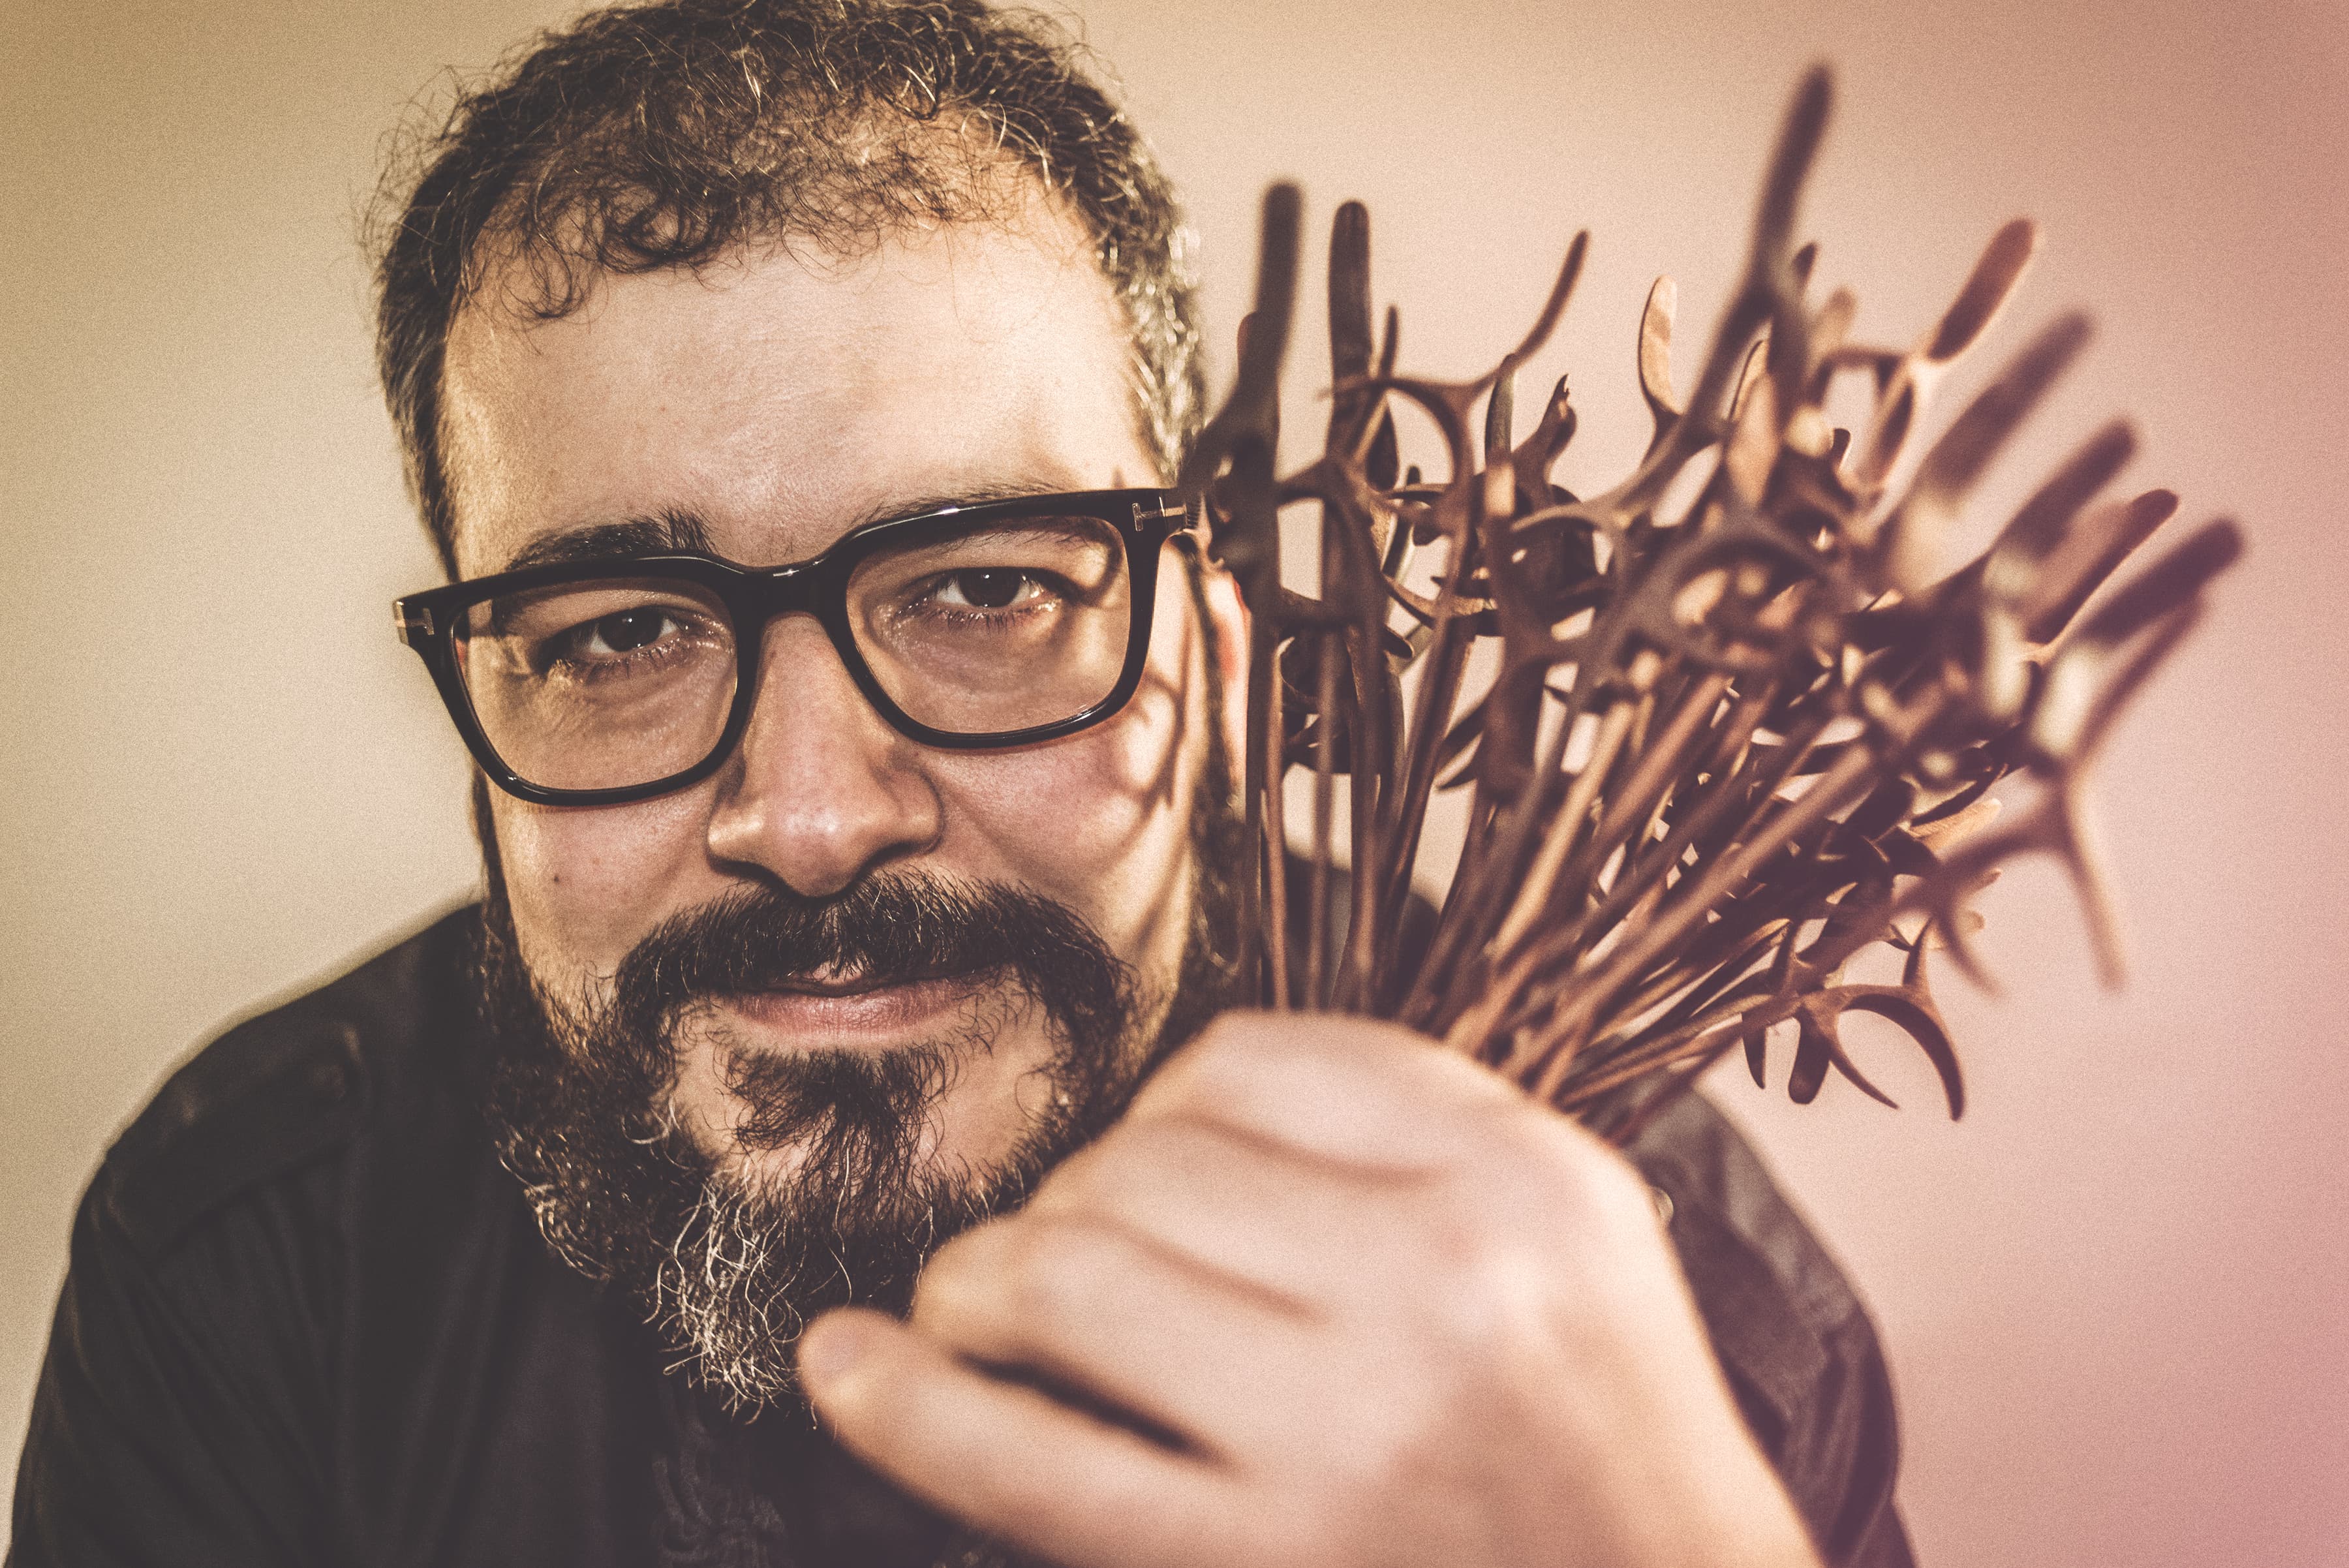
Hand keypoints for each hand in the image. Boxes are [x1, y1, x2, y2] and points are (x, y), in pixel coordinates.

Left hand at [797, 1013, 1822, 1567]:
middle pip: (1146, 1159)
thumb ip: (1402, 1129)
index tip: (1156, 1165)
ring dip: (980, 1283)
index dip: (1165, 1106)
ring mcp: (1348, 1435)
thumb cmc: (1601, 1435)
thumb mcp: (1568, 1230)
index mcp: (1517, 1180)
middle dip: (1072, 1201)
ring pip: (1064, 1273)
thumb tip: (1168, 1097)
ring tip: (982, 1315)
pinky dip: (903, 1404)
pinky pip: (1026, 1461)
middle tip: (1072, 1265)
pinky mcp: (1259, 1566)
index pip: (1252, 1059)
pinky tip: (846, 1365)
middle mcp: (1441, 1285)